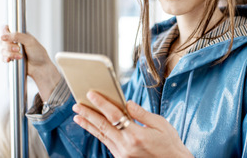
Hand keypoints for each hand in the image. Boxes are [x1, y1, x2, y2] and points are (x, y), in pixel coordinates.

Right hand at [0, 25, 59, 99]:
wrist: (40, 67)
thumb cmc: (38, 53)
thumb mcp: (30, 41)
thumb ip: (17, 36)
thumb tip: (3, 36)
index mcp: (20, 35)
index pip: (7, 29)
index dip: (5, 32)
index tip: (6, 37)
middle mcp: (15, 42)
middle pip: (3, 40)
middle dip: (9, 46)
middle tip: (18, 49)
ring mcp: (12, 50)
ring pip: (2, 50)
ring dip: (10, 53)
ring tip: (20, 56)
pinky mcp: (11, 58)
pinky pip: (3, 57)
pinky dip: (6, 58)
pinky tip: (10, 60)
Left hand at [73, 92, 192, 157]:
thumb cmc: (170, 144)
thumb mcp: (160, 124)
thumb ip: (142, 113)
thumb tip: (127, 103)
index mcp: (136, 135)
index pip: (114, 115)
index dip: (101, 103)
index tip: (92, 94)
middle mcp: (126, 146)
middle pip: (102, 127)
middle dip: (88, 114)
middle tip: (77, 105)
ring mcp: (122, 154)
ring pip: (102, 136)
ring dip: (89, 125)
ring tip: (78, 116)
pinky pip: (107, 143)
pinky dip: (99, 133)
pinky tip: (94, 127)